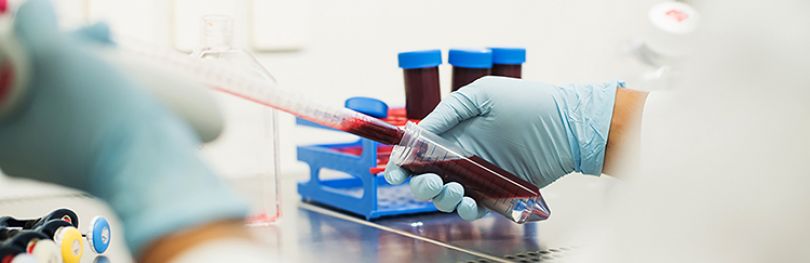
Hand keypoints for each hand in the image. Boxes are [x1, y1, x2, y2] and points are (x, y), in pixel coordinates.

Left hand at [0, 0, 245, 254]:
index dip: (31, 38)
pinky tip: (123, 75)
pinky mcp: (91, 159)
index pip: (10, 67)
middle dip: (66, 47)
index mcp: (2, 134)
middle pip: (34, 80)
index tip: (59, 27)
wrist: (153, 169)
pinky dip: (100, 89)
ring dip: (88, 62)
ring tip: (118, 45)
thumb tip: (36, 11)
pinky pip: (85, 114)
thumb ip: (33, 23)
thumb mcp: (55, 53)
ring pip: (62, 94)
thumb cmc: (100, 116)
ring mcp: (56, 158)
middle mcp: (21, 151)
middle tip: (102, 32)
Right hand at [385, 76, 620, 219]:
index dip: (402, 163)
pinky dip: (467, 210)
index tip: (395, 172)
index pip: (418, 152)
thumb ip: (448, 111)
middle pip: (426, 179)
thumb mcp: (483, 94)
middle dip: (420, 184)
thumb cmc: (529, 103)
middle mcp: (463, 157)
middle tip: (432, 180)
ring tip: (458, 191)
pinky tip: (471, 203)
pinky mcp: (498, 194)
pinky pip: (475, 208)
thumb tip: (419, 133)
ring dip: (443, 198)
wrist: (568, 125)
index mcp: (454, 133)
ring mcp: (480, 177)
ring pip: (447, 197)